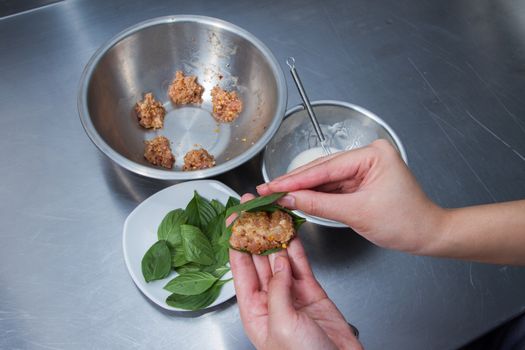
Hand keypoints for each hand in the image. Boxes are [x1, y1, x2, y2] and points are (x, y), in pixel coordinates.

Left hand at [229, 194, 361, 349]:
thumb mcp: (282, 324)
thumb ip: (278, 290)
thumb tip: (279, 263)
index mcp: (254, 310)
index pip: (240, 268)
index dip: (236, 240)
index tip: (234, 218)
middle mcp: (270, 299)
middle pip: (258, 257)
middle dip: (254, 230)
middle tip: (252, 205)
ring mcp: (291, 294)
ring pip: (280, 257)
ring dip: (275, 234)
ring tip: (271, 210)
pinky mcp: (312, 292)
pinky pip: (302, 264)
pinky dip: (297, 247)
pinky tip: (292, 230)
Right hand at [257, 139, 445, 253]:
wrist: (427, 235)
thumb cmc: (404, 222)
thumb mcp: (358, 213)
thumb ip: (319, 204)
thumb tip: (289, 199)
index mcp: (372, 154)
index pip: (325, 167)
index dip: (295, 179)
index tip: (272, 185)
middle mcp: (367, 156)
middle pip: (322, 169)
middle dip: (295, 182)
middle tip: (267, 189)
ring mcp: (362, 168)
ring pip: (324, 178)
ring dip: (302, 188)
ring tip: (276, 194)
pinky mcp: (359, 181)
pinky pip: (332, 187)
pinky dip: (314, 195)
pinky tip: (295, 197)